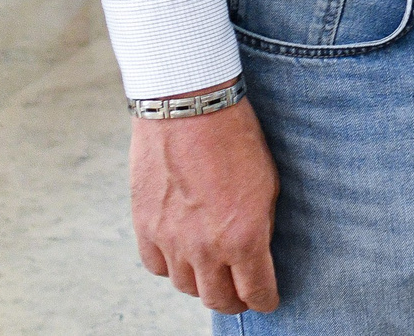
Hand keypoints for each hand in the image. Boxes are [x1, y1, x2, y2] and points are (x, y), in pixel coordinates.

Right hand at [131, 91, 279, 313]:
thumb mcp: (268, 184)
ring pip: (185, 286)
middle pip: (217, 298)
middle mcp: (205, 248)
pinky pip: (157, 267)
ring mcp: (171, 241)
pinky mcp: (145, 228)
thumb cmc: (238, 140)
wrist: (191, 110)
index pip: (255, 291)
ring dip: (202, 285)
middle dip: (235, 302)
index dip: (264, 301)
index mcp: (244, 238)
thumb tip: (256, 251)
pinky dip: (172, 268)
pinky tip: (183, 258)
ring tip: (214, 275)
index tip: (267, 301)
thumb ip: (261, 225)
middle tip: (242, 297)